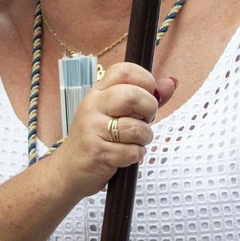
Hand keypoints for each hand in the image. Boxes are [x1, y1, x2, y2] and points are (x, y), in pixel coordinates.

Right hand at [50, 63, 176, 200]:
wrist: (68, 170)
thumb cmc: (97, 139)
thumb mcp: (117, 114)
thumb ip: (146, 98)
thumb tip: (171, 83)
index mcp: (98, 92)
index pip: (124, 70)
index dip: (146, 79)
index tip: (149, 94)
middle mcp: (93, 106)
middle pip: (132, 95)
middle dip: (149, 109)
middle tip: (145, 118)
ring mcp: (92, 128)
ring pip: (136, 127)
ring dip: (144, 138)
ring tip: (134, 142)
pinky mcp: (97, 152)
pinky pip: (131, 152)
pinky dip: (135, 156)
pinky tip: (124, 156)